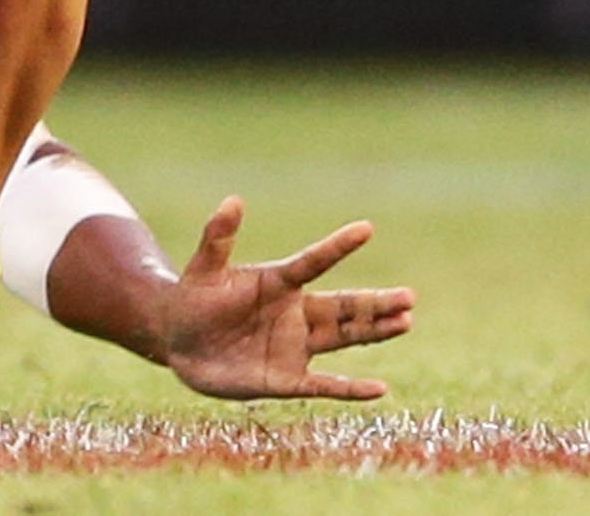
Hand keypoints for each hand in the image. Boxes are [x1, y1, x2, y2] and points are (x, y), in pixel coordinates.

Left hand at [150, 198, 413, 402]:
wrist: (179, 342)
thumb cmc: (194, 298)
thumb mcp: (203, 267)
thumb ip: (218, 236)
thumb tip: (233, 200)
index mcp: (279, 282)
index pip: (314, 261)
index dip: (338, 246)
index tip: (366, 228)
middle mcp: (296, 313)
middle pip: (344, 306)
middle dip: (376, 303)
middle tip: (410, 297)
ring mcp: (294, 347)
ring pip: (344, 338)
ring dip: (374, 332)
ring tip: (406, 321)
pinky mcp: (286, 379)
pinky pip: (325, 385)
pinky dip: (352, 389)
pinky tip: (380, 389)